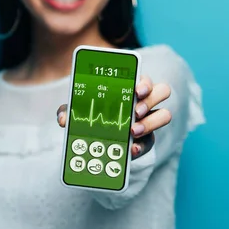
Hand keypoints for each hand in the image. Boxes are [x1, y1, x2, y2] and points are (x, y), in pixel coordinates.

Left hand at [56, 75, 171, 159]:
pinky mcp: (147, 139)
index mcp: (131, 87)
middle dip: (150, 100)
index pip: (144, 78)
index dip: (144, 82)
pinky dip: (142, 146)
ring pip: (164, 115)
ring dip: (151, 122)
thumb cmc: (91, 114)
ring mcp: (149, 120)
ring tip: (133, 131)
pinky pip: (151, 141)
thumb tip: (63, 118)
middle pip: (162, 91)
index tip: (136, 90)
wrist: (95, 139)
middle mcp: (145, 101)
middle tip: (135, 111)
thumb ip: (70, 110)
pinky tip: (131, 149)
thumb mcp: (78, 109)